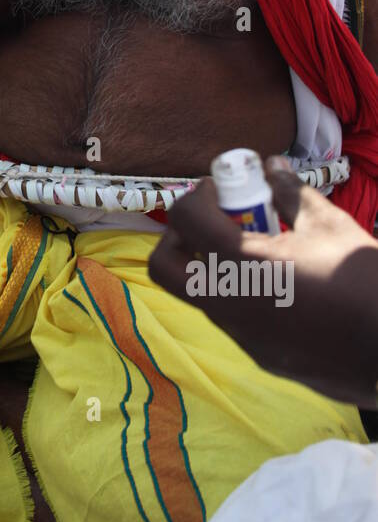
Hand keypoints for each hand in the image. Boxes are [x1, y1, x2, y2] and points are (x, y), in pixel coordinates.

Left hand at [149, 159, 377, 408]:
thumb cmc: (364, 281)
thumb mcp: (329, 225)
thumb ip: (291, 194)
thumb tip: (272, 166)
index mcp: (239, 263)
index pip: (184, 219)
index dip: (196, 195)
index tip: (220, 189)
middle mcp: (228, 303)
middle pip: (164, 268)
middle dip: (179, 238)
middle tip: (213, 222)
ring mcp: (241, 335)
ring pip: (200, 295)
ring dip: (211, 267)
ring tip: (257, 252)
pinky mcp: (261, 356)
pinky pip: (233, 319)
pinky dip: (239, 295)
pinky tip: (280, 286)